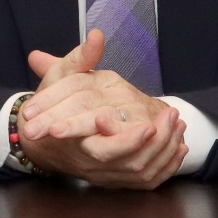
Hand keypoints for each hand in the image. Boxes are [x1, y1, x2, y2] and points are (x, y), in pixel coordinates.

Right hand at [15, 30, 187, 189]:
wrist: (39, 140)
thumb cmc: (49, 107)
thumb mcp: (59, 78)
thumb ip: (80, 58)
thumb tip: (96, 36)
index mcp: (75, 141)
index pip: (105, 150)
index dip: (129, 140)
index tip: (149, 124)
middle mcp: (90, 163)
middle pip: (130, 164)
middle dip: (156, 143)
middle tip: (172, 118)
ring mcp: (104, 174)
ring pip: (142, 173)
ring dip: (164, 151)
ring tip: (178, 125)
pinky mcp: (115, 179)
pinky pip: (146, 181)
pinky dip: (165, 167)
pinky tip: (178, 148)